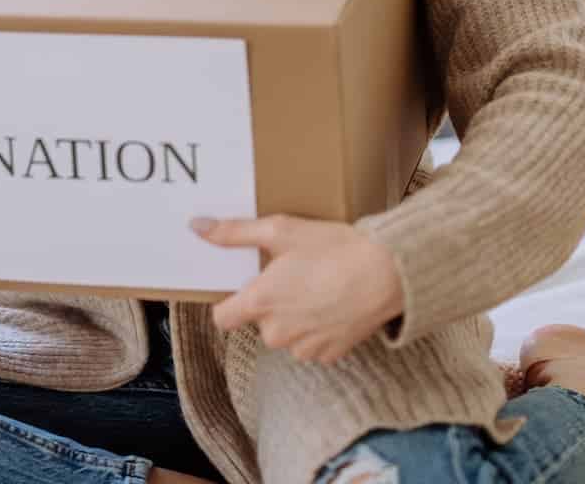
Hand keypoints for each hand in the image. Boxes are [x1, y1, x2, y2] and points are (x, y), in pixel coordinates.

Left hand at [192, 214, 402, 365]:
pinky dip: (318, 330)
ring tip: (319, 288)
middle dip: (271, 304)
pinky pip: (312, 345)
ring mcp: (304, 347)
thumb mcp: (281, 230)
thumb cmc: (334, 248)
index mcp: (260, 302)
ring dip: (295, 318)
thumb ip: (235, 233)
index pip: (222, 318)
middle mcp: (277, 332)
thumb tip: (197, 228)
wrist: (388, 273)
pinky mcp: (329, 355)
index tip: (244, 288)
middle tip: (294, 276)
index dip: (229, 303)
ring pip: (287, 336)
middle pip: (259, 323)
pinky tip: (334, 305)